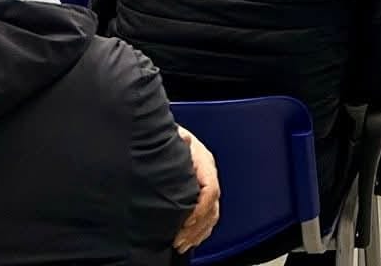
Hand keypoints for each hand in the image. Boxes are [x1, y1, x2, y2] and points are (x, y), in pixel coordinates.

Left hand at [172, 127, 220, 251]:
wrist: (167, 136)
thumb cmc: (170, 137)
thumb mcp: (173, 136)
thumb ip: (178, 141)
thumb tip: (183, 139)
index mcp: (205, 162)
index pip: (211, 190)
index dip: (200, 209)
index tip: (185, 222)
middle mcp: (209, 175)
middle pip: (212, 207)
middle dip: (197, 227)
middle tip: (179, 241)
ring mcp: (207, 185)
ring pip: (212, 215)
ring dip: (198, 233)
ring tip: (181, 244)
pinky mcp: (201, 194)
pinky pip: (209, 216)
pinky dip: (201, 231)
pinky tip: (190, 240)